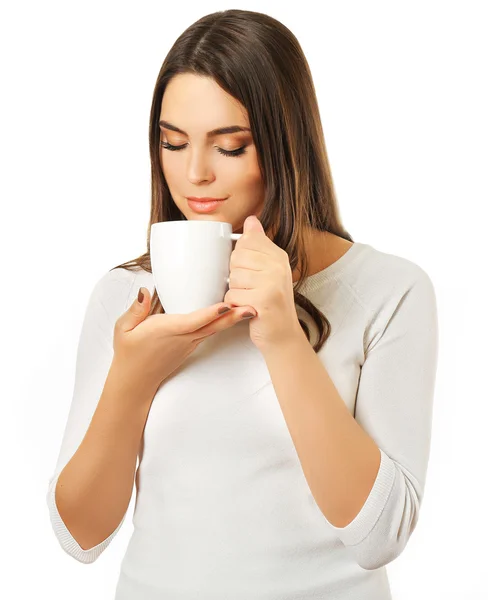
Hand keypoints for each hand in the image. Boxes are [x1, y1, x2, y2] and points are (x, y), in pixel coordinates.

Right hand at [112, 289, 256, 393]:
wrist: (135, 381)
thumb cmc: (129, 353)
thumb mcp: (122, 329)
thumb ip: (135, 309)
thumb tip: (145, 292)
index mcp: (167, 331)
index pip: (193, 321)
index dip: (210, 314)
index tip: (226, 305)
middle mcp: (183, 338)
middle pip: (212, 326)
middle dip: (233, 317)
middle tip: (253, 308)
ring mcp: (189, 344)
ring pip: (214, 329)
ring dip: (232, 320)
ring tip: (250, 309)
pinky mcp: (191, 346)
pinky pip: (209, 333)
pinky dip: (222, 324)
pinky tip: (233, 316)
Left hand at [224, 215, 302, 350]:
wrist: (282, 335)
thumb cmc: (270, 303)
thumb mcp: (268, 270)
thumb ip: (258, 245)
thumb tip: (251, 220)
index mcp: (278, 256)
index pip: (246, 241)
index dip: (241, 259)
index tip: (253, 273)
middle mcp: (278, 266)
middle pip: (236, 258)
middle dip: (236, 276)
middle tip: (252, 289)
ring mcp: (272, 282)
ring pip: (232, 277)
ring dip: (235, 291)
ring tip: (251, 299)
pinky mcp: (264, 299)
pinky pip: (232, 295)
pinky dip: (235, 305)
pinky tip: (248, 308)